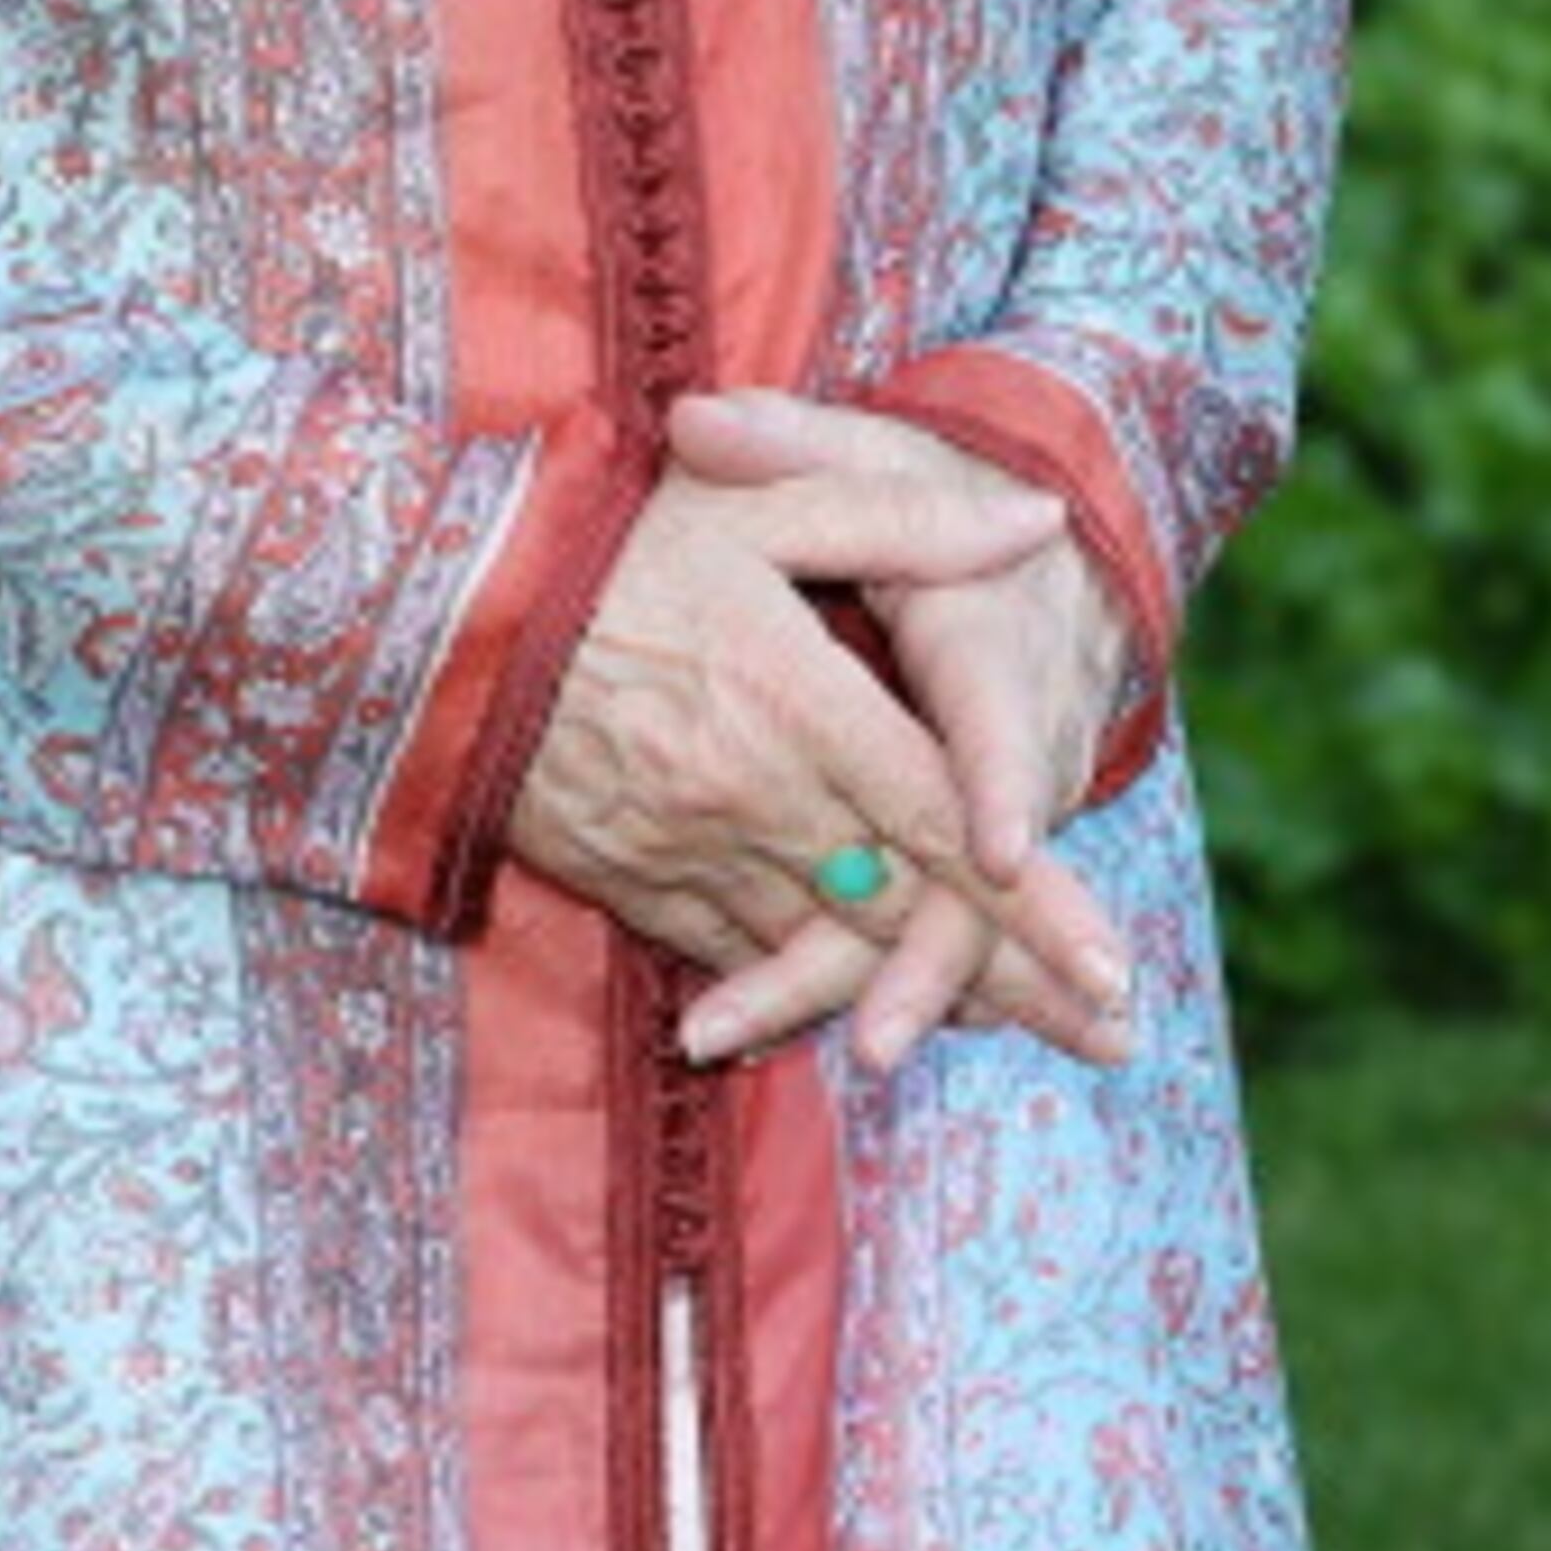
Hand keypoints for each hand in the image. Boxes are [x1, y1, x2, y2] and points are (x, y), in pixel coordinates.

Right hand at [508, 443, 1136, 1082]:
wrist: (433, 618)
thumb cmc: (604, 545)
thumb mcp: (756, 507)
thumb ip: (902, 518)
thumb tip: (1038, 522)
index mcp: (799, 704)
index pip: (944, 826)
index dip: (1035, 905)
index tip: (1117, 966)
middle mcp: (756, 799)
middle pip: (910, 914)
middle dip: (1019, 986)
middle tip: (1115, 1043)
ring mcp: (692, 854)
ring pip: (834, 952)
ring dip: (930, 1003)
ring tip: (1024, 1041)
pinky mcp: (636, 883)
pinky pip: (740, 955)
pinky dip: (815, 990)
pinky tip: (868, 1016)